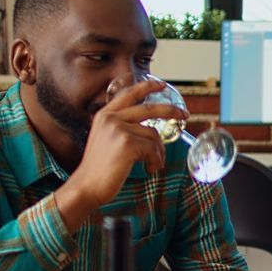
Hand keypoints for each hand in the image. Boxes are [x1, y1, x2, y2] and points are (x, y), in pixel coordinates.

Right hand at [57, 77, 187, 224]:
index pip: (129, 94)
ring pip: (154, 135)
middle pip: (149, 109)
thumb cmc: (100, 168)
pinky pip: (153, 149)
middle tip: (185, 114)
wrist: (87, 186)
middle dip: (170, 111)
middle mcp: (111, 118)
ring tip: (153, 164)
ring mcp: (118, 129)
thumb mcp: (106, 139)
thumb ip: (122, 127)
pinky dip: (156, 161)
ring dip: (158, 152)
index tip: (161, 84)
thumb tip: (151, 127)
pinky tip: (149, 169)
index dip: (146, 86)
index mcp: (105, 115)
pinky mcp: (127, 143)